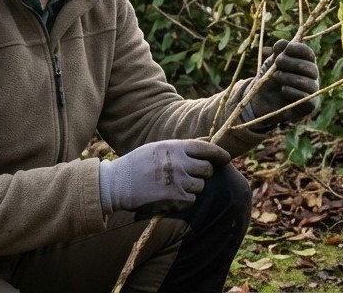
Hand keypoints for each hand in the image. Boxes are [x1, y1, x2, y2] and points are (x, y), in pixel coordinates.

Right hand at [98, 139, 229, 214]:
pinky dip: (185, 200)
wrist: (117, 184)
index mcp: (175, 147)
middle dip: (203, 173)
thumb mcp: (159, 148)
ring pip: (200, 186)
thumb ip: (183, 147)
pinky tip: (171, 196)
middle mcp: (179, 162)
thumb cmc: (137, 164)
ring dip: (192, 188)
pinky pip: (191, 199)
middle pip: (207, 169)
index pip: (206, 148)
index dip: (219, 154)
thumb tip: (206, 142)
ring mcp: (178, 180)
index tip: (226, 159)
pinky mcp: (175, 197)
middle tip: (190, 176)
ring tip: (174, 186)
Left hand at [243, 39, 319, 131]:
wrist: (261, 101)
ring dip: (291, 78)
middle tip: (277, 62)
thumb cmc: (269, 79)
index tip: (286, 49)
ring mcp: (312, 91)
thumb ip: (277, 52)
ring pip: (310, 84)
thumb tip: (282, 44)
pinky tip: (283, 89)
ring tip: (276, 76)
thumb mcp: (271, 63)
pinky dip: (294, 92)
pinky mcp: (308, 106)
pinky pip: (307, 98)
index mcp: (306, 63)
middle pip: (311, 68)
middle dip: (293, 63)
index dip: (300, 49)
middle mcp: (312, 77)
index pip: (309, 54)